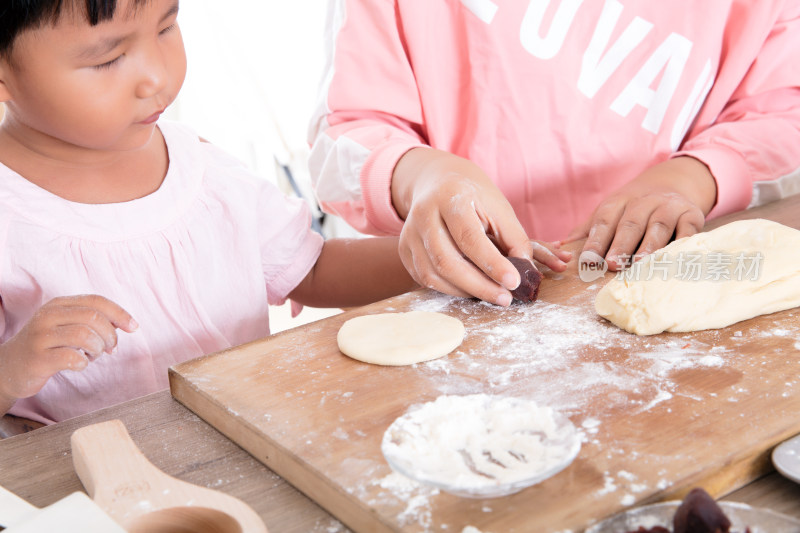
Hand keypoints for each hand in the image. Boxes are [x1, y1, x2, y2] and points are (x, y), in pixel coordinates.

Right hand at [0, 295, 137, 405]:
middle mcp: (48, 316)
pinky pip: (73, 358)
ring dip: (98, 349)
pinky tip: (79, 364)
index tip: (134, 327)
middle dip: (110, 335)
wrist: (8, 367)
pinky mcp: (37, 358)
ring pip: (85, 335)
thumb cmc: (47, 346)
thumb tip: (124, 324)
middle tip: (110, 349)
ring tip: (92, 356)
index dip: (120, 313)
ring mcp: (40, 336)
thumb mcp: (67, 326)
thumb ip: (93, 321)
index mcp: (58, 304)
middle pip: (94, 317)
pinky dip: (84, 363)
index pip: (96, 301)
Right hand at [392, 148, 569, 304]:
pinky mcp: (405, 251)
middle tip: (505, 298)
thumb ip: (515, 239)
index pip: (469, 237)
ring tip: (491, 295)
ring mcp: (409, 234)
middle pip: (446, 261)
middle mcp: (423, 214)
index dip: (491, 263)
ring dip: (465, 291)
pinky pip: (425, 279)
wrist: (439, 184)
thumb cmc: (475, 199)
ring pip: (433, 275)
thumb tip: (525, 274)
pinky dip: (451, 289)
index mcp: (449, 197)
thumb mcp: (500, 209)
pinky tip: (471, 289)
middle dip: (479, 285)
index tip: (513, 282)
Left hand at [567, 157, 716, 269]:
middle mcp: (644, 202)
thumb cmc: (633, 208)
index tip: (587, 261)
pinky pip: (688, 230)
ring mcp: (669, 207)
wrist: (675, 185)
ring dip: (649, 246)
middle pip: (630, 223)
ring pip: (658, 226)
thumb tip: (559, 246)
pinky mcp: (692, 215)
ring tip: (640, 264)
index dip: (595, 240)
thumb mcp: (609, 212)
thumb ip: (587, 230)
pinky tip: (674, 259)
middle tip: (611, 265)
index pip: (604, 220)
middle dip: (620, 245)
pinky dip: (682, 243)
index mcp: (619, 202)